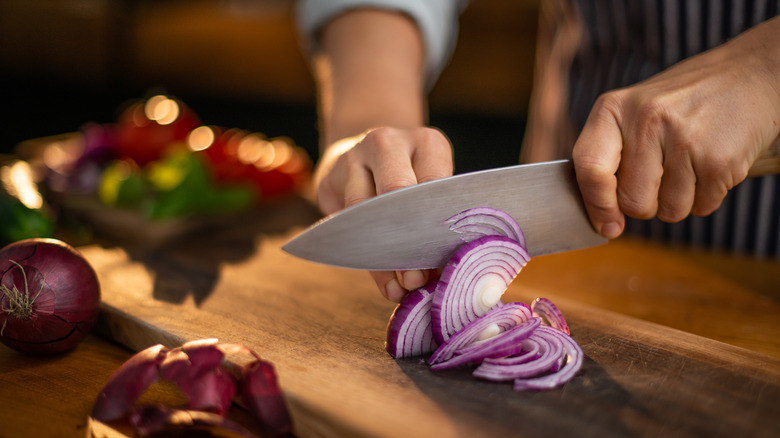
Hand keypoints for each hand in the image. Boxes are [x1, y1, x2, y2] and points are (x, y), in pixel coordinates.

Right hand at [315, 126, 453, 300]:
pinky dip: (365, 259)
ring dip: (384, 256)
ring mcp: (353, 157)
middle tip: (417, 279)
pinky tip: (384, 282)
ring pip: (364, 210)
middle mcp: (388, 143)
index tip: (443, 261)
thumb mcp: (433, 188)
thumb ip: (437, 223)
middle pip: (396, 190)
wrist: (364, 154)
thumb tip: (441, 276)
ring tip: (400, 287)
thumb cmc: (412, 180)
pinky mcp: (328, 179)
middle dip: (408, 239)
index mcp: (426, 142)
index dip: (438, 224)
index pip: (435, 182)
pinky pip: (344, 224)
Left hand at [572, 17, 779, 238]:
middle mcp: (646, 120)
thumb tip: (602, 217)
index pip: (589, 167)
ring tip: (691, 163)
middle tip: (663, 175)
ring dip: (680, 200)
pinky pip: (702, 207)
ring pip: (669, 211)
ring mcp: (685, 139)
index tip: (608, 226)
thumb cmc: (684, 101)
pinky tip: (712, 163)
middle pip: (632, 202)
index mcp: (614, 108)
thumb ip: (611, 155)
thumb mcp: (636, 111)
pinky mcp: (719, 159)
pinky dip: (708, 196)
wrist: (752, 73)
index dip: (596, 205)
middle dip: (647, 203)